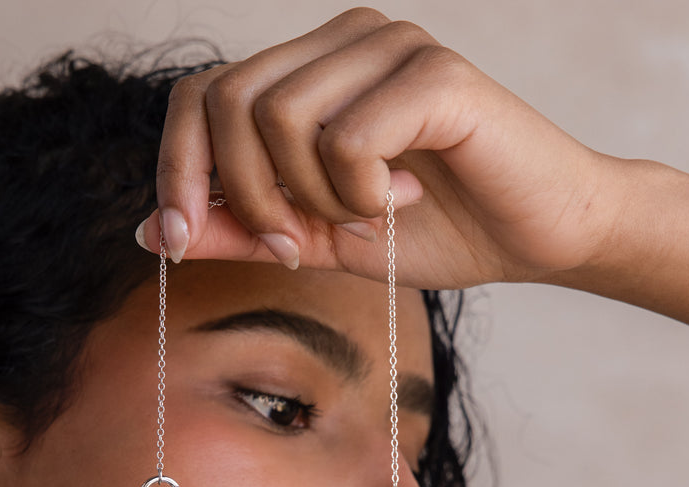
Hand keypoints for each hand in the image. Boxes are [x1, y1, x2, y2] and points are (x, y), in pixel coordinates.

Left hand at [138, 8, 625, 289]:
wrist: (539, 235)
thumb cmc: (436, 230)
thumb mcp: (315, 240)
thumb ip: (237, 231)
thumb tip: (149, 233)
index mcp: (310, 70)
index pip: (201, 94)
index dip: (175, 169)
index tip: (180, 240)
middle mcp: (344, 40)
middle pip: (228, 102)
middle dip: (247, 197)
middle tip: (297, 244)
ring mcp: (390, 46)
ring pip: (280, 118)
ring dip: (310, 199)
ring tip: (365, 216)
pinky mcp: (436, 75)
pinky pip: (346, 138)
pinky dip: (359, 193)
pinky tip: (402, 201)